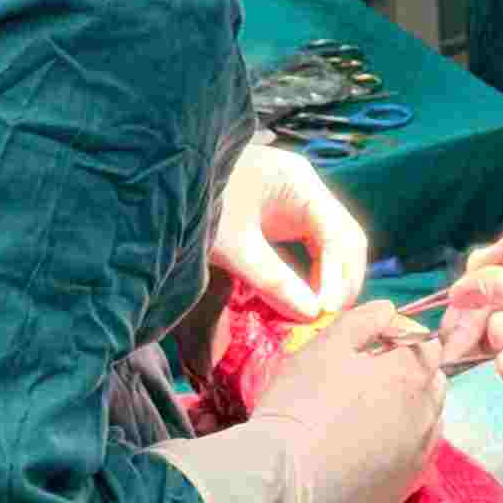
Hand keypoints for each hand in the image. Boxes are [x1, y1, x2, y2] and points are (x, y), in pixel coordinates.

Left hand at [208, 143, 367, 322]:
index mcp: (299, 183)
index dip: (337, 276)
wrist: (158, 185)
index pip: (339, 234)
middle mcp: (305, 189)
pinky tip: (301, 300)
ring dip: (329, 280)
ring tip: (315, 315)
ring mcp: (294, 202)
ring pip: (331, 245)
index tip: (325, 313)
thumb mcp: (232, 245)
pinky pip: (310, 248)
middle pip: (344, 239)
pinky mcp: (280, 217)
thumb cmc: (194, 203)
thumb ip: (273, 280)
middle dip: (340, 280)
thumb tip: (311, 315)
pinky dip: (311, 275)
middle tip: (326, 319)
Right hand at [246, 299, 444, 502]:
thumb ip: (364, 320)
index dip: (401, 338)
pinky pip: (416, 456)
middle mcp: (427, 415)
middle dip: (410, 372)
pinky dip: (403, 444)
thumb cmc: (300, 402)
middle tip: (368, 377)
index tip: (370, 345)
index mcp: (411, 375)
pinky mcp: (403, 487)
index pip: (427, 343)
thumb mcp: (325, 346)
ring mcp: (418, 456)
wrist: (282, 477)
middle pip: (433, 381)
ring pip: (430, 420)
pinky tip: (371, 446)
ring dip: (411, 408)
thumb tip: (389, 309)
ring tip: (369, 412)